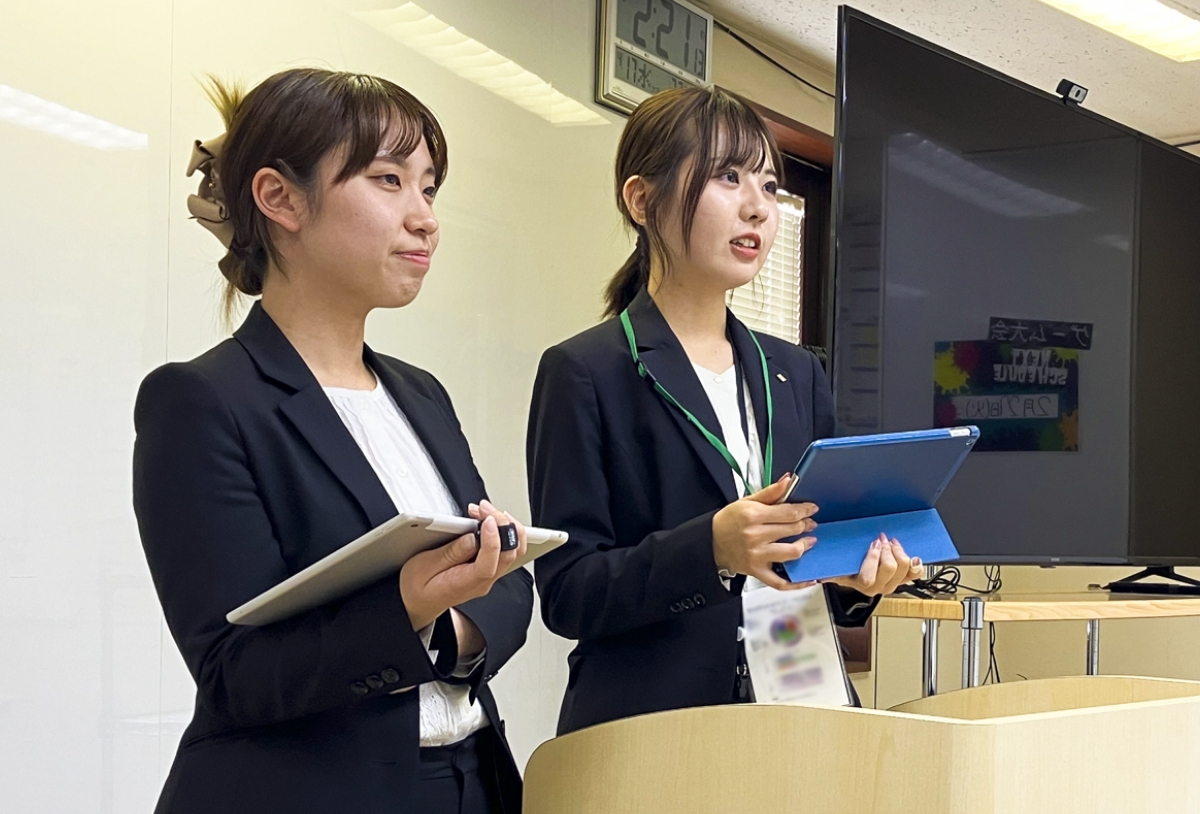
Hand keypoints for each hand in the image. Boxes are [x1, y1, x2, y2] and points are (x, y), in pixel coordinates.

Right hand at [399, 500, 528, 630]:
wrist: (418, 603)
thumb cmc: (418, 587)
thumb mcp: (424, 568)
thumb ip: (449, 554)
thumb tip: (471, 538)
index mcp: (465, 584)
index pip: (489, 565)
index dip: (492, 540)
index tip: (487, 520)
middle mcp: (483, 581)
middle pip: (508, 554)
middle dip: (502, 525)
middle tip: (485, 508)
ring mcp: (488, 576)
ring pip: (513, 551)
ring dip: (506, 527)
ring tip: (488, 511)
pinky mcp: (488, 569)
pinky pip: (505, 551)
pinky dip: (502, 532)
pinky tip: (490, 520)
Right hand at [711, 475, 819, 590]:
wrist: (710, 541)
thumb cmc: (728, 521)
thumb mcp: (746, 502)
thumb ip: (770, 492)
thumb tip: (788, 481)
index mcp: (753, 516)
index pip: (788, 512)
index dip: (805, 510)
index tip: (811, 509)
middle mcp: (755, 536)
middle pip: (792, 529)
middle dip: (806, 525)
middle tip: (809, 524)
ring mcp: (756, 555)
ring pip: (791, 552)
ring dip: (805, 546)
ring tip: (808, 542)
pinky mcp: (756, 571)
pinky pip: (780, 581)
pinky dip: (797, 583)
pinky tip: (808, 578)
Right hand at [829, 535, 923, 595]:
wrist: (860, 578)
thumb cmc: (848, 570)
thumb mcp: (836, 570)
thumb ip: (827, 571)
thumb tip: (818, 574)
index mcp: (863, 584)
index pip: (869, 576)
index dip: (872, 558)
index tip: (872, 544)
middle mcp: (880, 587)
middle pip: (890, 568)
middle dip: (886, 550)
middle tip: (881, 540)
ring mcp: (893, 583)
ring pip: (903, 567)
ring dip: (898, 551)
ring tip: (890, 543)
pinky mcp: (903, 579)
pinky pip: (914, 574)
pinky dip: (916, 565)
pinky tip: (913, 557)